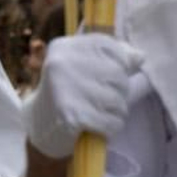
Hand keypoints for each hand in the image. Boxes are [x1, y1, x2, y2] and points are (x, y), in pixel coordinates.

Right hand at [27, 35, 141, 158]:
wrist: (37, 128)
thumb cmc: (69, 95)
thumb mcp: (85, 68)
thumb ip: (111, 58)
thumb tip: (139, 56)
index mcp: (64, 47)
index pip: (111, 47)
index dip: (119, 64)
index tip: (103, 77)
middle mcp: (61, 63)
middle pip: (118, 76)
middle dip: (116, 92)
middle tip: (94, 100)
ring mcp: (64, 89)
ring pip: (118, 101)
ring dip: (113, 112)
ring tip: (93, 113)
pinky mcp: (71, 115)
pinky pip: (112, 122)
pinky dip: (109, 128)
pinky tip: (93, 126)